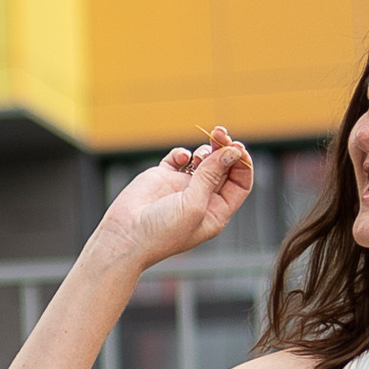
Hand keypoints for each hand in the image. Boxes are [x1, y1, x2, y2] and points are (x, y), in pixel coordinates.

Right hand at [93, 129, 253, 272]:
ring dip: (207, 150)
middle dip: (225, 149)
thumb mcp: (194, 204)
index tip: (238, 148)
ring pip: (204, 160)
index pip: (240, 183)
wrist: (125, 235)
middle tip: (220, 133)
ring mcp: (183, 187)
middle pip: (224, 168)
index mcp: (216, 212)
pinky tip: (180, 158)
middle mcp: (202, 199)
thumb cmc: (162, 231)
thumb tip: (232, 152)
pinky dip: (182, 153)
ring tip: (200, 152)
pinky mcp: (163, 178)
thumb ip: (212, 176)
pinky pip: (179, 158)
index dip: (242, 165)